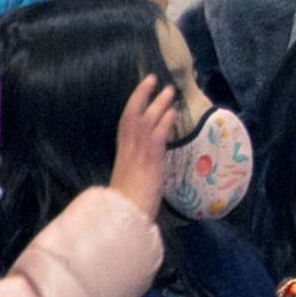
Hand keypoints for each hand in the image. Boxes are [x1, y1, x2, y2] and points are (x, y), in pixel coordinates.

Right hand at [108, 73, 179, 208]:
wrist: (124, 218)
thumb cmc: (127, 206)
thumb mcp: (130, 182)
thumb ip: (136, 171)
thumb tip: (143, 170)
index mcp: (122, 155)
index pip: (125, 124)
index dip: (133, 105)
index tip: (140, 92)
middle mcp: (127, 150)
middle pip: (132, 115)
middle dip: (142, 95)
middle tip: (154, 78)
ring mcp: (138, 153)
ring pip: (146, 120)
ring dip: (158, 103)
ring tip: (170, 89)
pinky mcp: (149, 161)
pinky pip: (157, 136)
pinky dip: (164, 122)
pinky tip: (173, 112)